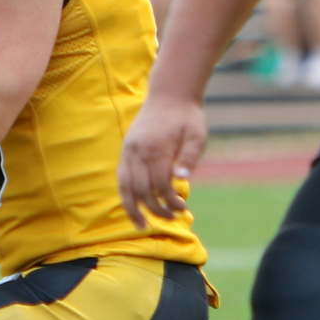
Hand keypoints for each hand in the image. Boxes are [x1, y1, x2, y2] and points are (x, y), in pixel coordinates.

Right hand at [119, 96, 207, 228]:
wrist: (169, 94)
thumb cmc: (187, 116)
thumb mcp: (197, 135)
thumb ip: (189, 156)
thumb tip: (181, 179)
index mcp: (157, 147)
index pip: (160, 184)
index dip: (170, 201)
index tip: (182, 207)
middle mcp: (138, 150)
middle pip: (141, 189)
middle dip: (154, 209)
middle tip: (170, 217)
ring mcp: (129, 150)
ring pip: (125, 186)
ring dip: (132, 208)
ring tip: (141, 225)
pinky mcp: (126, 150)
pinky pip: (121, 177)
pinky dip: (126, 195)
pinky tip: (133, 207)